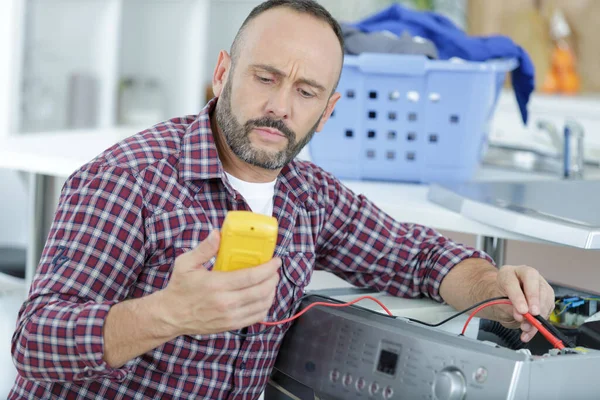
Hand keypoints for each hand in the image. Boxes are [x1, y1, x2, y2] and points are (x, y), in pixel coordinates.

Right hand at [160, 230, 280, 335]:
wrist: (171, 315)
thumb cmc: (179, 288)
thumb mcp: (186, 263)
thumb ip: (204, 248)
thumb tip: (218, 234)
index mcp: (216, 285)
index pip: (251, 277)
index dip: (268, 268)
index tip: (276, 261)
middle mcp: (226, 303)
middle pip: (261, 291)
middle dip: (273, 278)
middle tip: (274, 270)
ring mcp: (230, 316)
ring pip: (262, 304)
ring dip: (271, 291)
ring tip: (271, 281)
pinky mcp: (231, 325)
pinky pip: (256, 317)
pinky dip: (265, 306)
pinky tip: (264, 297)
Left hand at [492, 265, 554, 341]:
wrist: (504, 300)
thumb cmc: (500, 299)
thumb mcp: (498, 303)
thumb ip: (509, 308)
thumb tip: (522, 316)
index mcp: (508, 273)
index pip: (513, 282)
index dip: (518, 297)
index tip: (522, 311)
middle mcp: (525, 275)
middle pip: (534, 284)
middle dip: (535, 301)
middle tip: (533, 315)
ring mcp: (539, 283)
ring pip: (545, 296)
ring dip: (540, 314)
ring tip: (528, 327)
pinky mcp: (547, 295)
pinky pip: (548, 307)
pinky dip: (542, 321)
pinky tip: (532, 330)